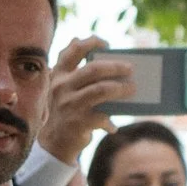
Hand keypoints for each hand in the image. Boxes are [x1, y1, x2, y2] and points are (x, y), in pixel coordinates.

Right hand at [39, 37, 136, 165]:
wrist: (54, 142)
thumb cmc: (68, 110)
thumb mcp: (65, 90)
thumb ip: (77, 72)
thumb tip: (104, 57)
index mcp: (58, 75)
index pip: (73, 51)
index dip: (91, 43)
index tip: (107, 44)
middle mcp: (61, 87)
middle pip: (94, 69)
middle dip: (115, 67)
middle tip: (130, 69)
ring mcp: (69, 104)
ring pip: (101, 90)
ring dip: (120, 88)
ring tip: (132, 88)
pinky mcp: (77, 122)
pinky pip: (102, 115)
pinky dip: (110, 120)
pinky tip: (112, 125)